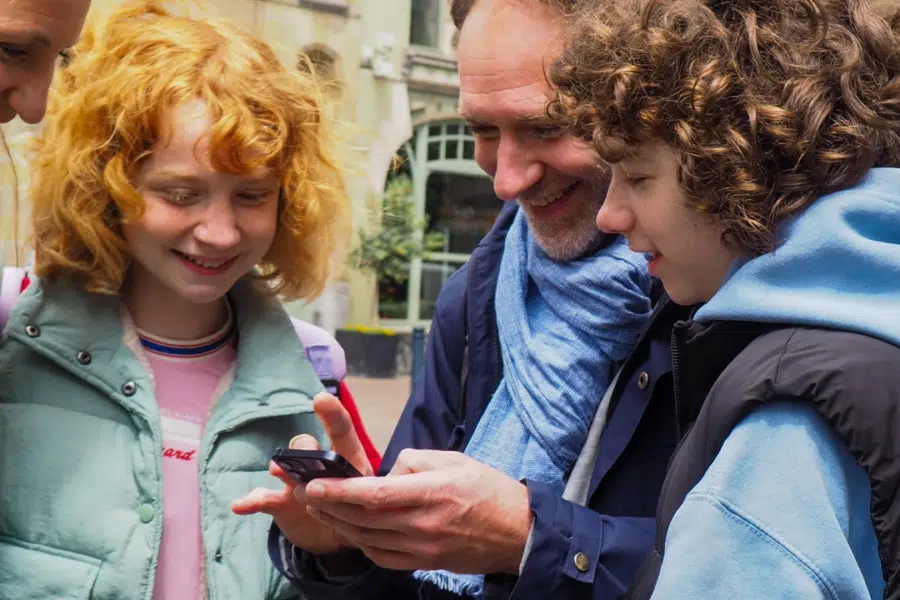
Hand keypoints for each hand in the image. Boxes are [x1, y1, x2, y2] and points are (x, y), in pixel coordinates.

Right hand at [231, 392, 374, 554]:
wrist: (335, 536)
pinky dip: (251, 501)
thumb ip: (358, 495)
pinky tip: (240, 505)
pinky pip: (263, 499)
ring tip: (278, 470)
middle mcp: (317, 465)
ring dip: (281, 468)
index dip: (333, 414)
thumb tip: (348, 487)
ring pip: (285, 467)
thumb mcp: (366, 503)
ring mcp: (296, 483)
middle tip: (308, 460)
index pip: (341, 432)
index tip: (321, 399)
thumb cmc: (356, 510)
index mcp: (346, 461)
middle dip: (305, 447)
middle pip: (307, 445)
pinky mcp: (280, 504)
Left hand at [304, 450, 532, 574]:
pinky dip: (362, 543)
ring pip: (368, 539)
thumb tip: (386, 471)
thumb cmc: (487, 490)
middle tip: (306, 493)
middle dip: (329, 506)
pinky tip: (352, 530)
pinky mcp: (424, 563)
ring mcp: (423, 548)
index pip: (375, 494)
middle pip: (364, 518)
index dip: (340, 491)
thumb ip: (413, 461)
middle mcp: (423, 524)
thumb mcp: (453, 459)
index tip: (315, 484)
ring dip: (340, 525)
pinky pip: (383, 557)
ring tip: (320, 509)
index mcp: (431, 492)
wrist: (517, 532)